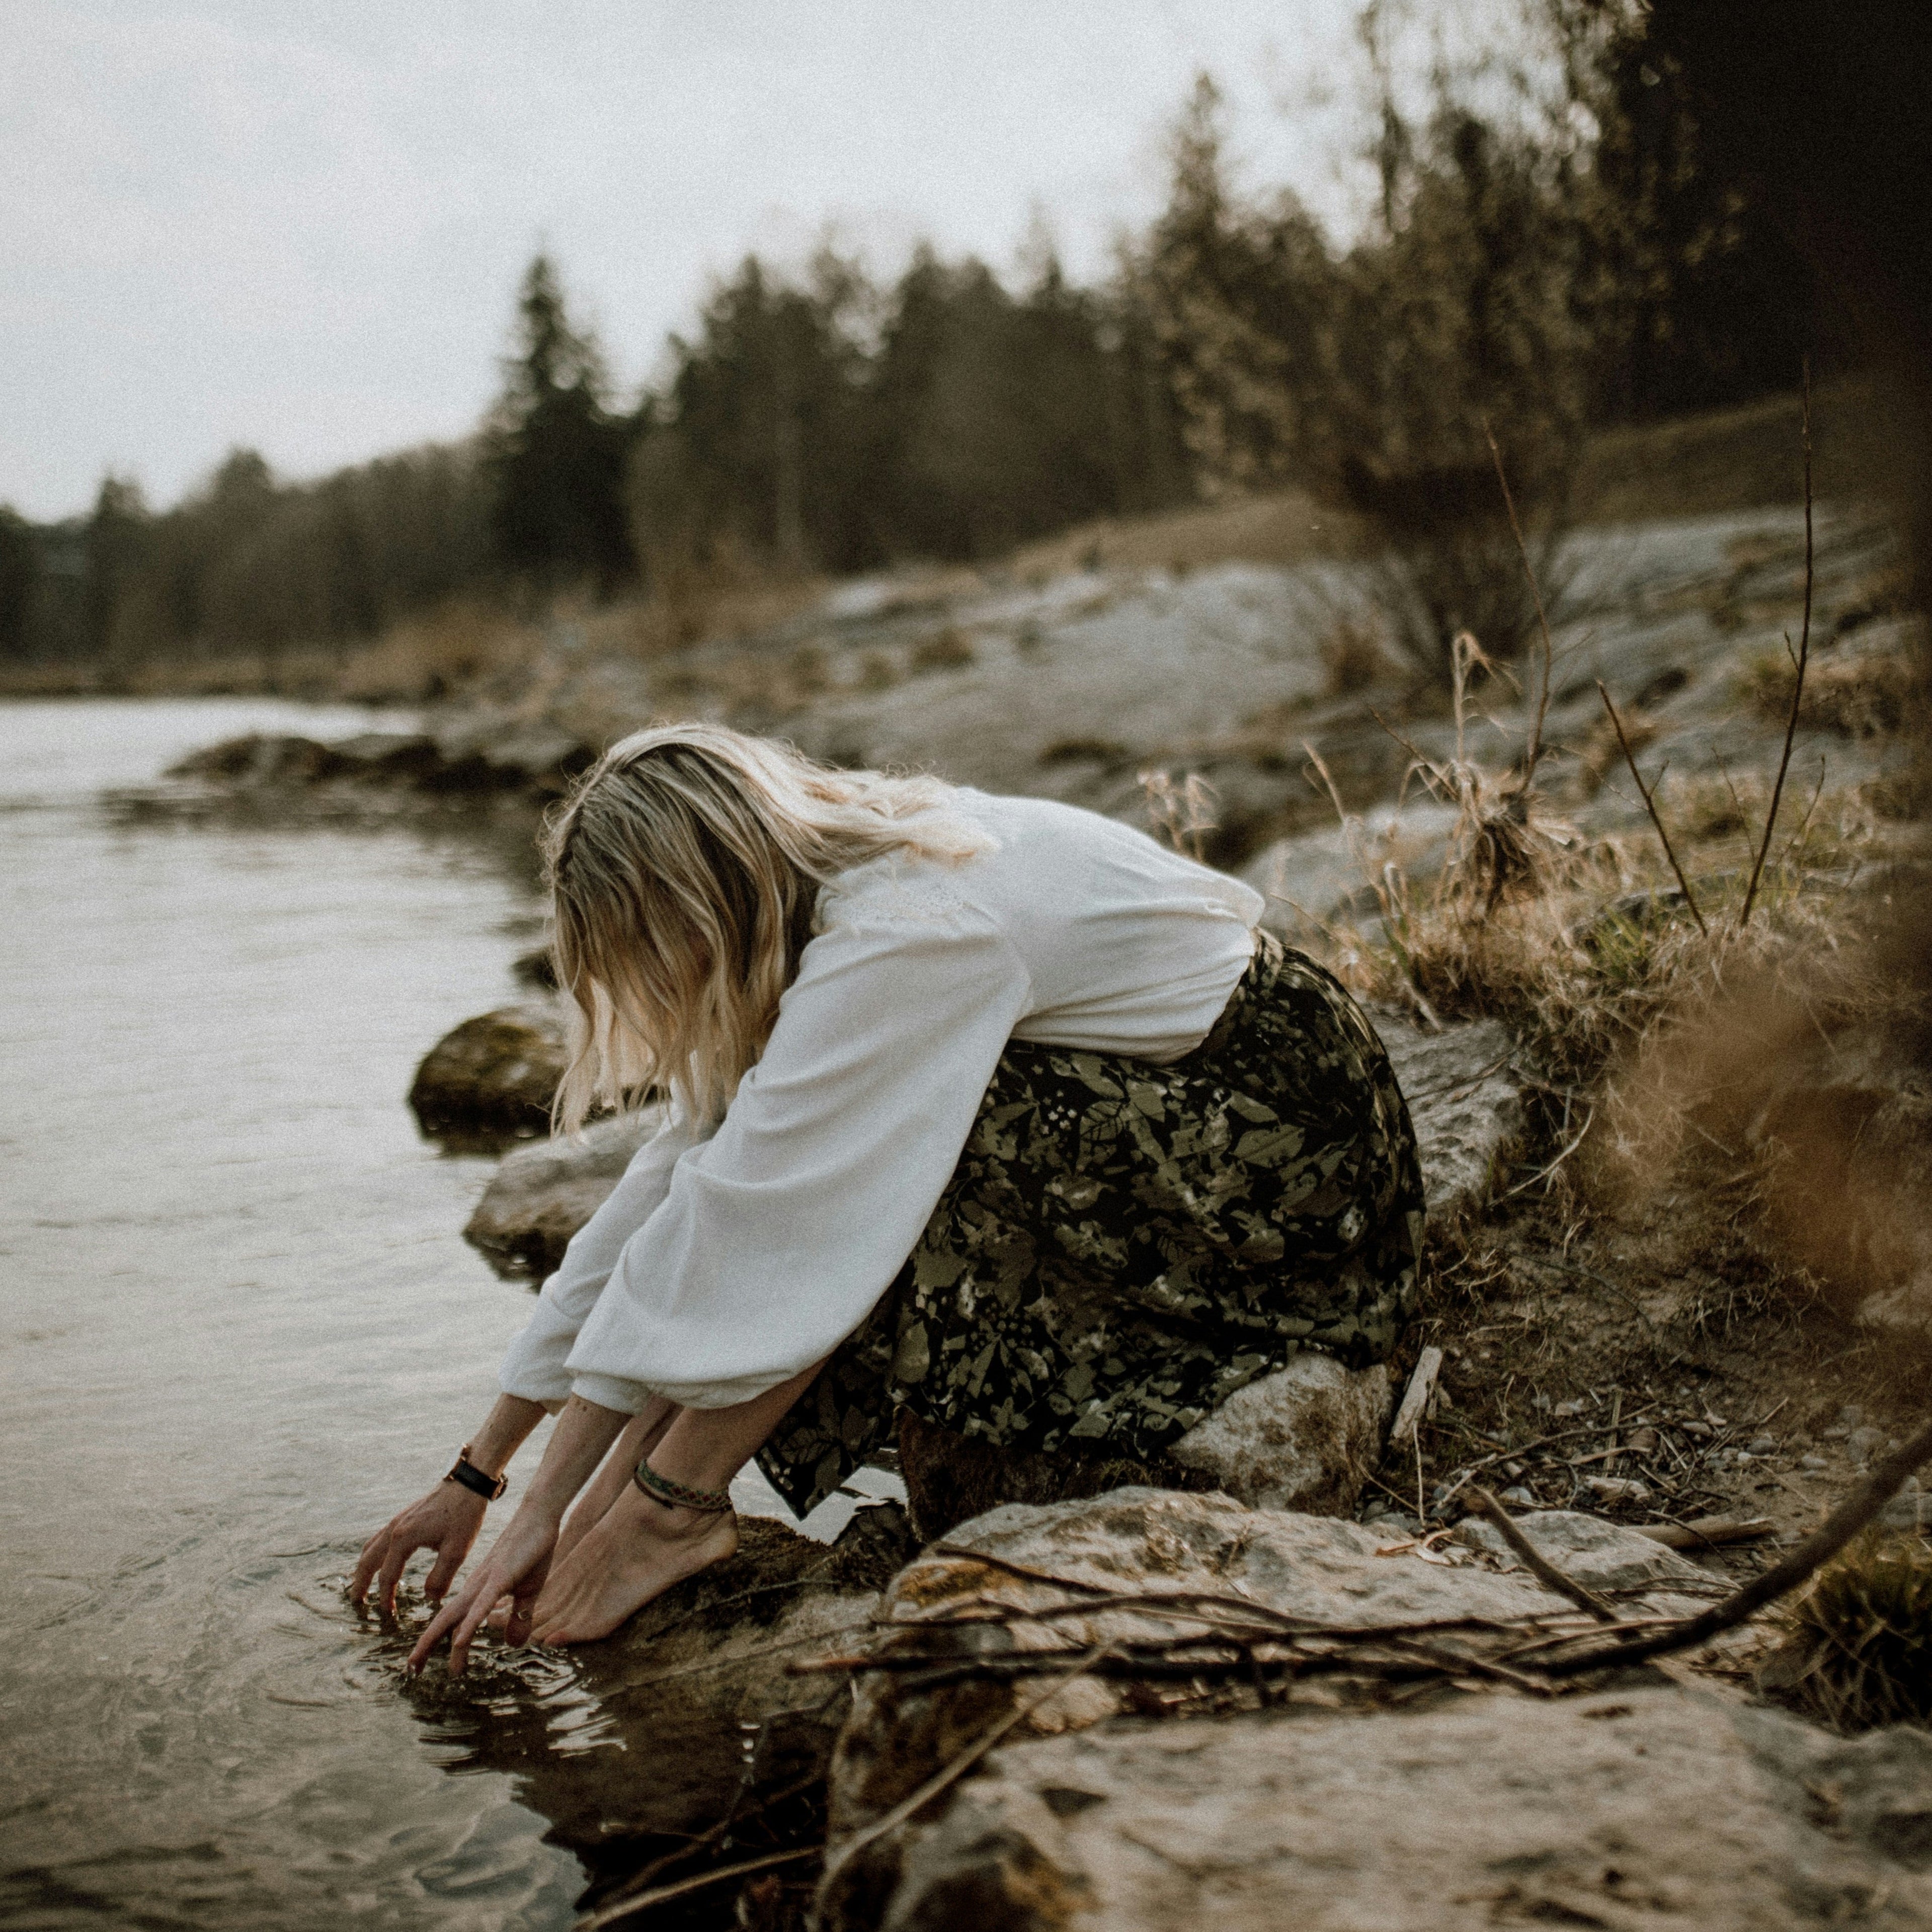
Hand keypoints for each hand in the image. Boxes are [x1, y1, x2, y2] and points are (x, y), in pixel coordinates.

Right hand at [351, 1481, 485, 1614]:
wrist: (468, 1483)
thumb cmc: (464, 1515)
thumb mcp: (457, 1551)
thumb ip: (441, 1578)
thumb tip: (430, 1598)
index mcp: (403, 1539)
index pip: (387, 1575)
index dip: (386, 1597)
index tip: (389, 1613)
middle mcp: (394, 1528)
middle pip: (368, 1560)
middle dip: (361, 1582)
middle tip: (357, 1602)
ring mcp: (398, 1520)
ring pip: (371, 1546)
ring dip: (365, 1567)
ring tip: (363, 1583)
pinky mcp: (405, 1515)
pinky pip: (380, 1537)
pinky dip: (374, 1553)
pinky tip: (382, 1559)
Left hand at [407, 1505, 558, 1674]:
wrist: (539, 1516)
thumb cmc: (533, 1551)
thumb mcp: (528, 1592)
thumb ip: (519, 1618)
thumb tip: (512, 1645)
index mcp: (479, 1591)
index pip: (451, 1621)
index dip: (434, 1642)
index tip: (420, 1664)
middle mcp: (475, 1588)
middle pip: (444, 1621)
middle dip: (425, 1647)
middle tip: (410, 1671)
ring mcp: (487, 1583)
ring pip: (456, 1616)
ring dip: (436, 1640)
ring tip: (418, 1663)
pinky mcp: (502, 1578)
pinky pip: (483, 1605)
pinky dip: (469, 1625)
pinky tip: (459, 1642)